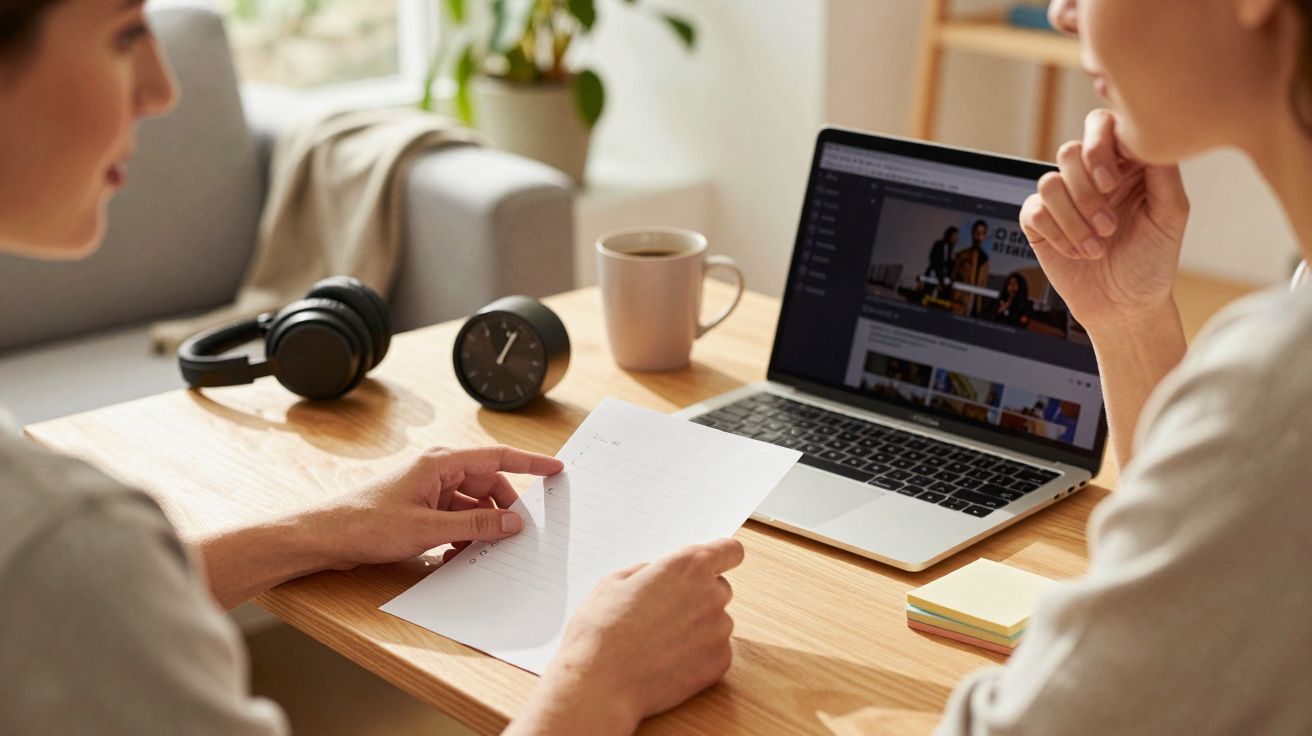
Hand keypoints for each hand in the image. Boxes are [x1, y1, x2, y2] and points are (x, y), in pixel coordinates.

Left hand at [309, 445, 563, 569]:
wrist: (324, 536)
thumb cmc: (367, 523)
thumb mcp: (428, 528)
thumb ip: (476, 523)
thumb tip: (513, 522)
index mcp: (440, 463)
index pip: (497, 458)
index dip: (530, 464)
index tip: (556, 468)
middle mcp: (437, 472)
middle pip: (487, 485)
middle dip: (503, 509)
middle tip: (518, 533)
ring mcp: (428, 491)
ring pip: (472, 506)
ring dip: (480, 527)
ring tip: (482, 550)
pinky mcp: (419, 509)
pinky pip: (454, 519)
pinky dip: (462, 535)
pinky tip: (458, 555)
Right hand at [509, 539, 744, 734]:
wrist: (601, 684)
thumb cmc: (601, 631)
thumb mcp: (614, 582)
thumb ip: (648, 571)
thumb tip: (658, 575)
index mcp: (688, 566)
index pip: (730, 551)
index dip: (723, 557)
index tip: (716, 565)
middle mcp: (711, 594)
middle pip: (720, 588)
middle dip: (699, 596)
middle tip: (666, 613)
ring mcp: (719, 630)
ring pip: (717, 622)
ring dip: (698, 628)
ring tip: (660, 642)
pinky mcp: (720, 663)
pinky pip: (715, 652)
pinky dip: (698, 656)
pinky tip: (668, 662)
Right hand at [1020, 109, 1190, 331]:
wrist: (1124, 305)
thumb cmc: (1152, 260)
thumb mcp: (1171, 213)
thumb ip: (1163, 170)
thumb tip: (1146, 135)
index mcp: (1124, 164)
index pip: (1102, 126)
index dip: (1100, 148)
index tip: (1112, 183)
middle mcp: (1090, 176)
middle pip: (1069, 151)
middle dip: (1086, 192)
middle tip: (1108, 225)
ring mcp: (1063, 198)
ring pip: (1048, 182)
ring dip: (1074, 219)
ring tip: (1097, 245)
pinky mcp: (1039, 222)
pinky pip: (1033, 211)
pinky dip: (1058, 234)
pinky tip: (1077, 252)